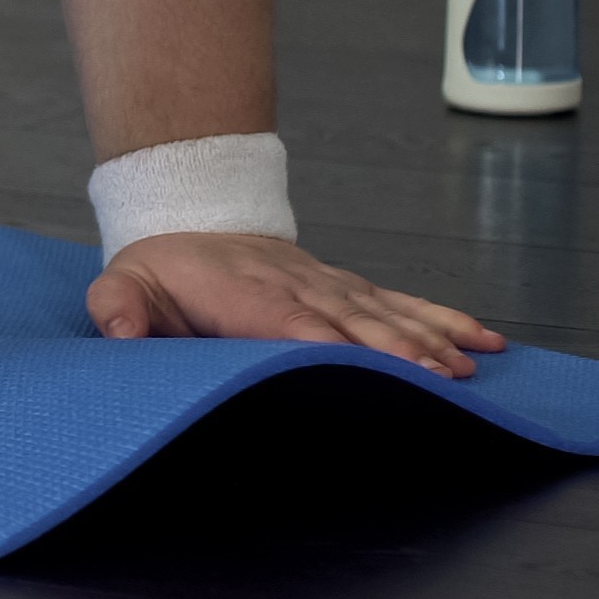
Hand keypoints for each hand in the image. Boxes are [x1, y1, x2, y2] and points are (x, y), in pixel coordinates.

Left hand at [89, 231, 506, 377]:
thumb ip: (118, 307)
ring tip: (470, 367)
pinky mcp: (347, 289)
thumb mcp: (124, 284)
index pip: (292, 322)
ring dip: (429, 340)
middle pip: (353, 322)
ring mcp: (328, 285)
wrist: (188, 217)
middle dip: (398, 351)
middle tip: (444, 382)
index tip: (367, 368)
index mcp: (246, 294)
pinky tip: (483, 339)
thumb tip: (116, 332)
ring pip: (386, 313)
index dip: (328, 344)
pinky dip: (443, 319)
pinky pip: (400, 302)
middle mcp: (297, 286)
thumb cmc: (160, 269)